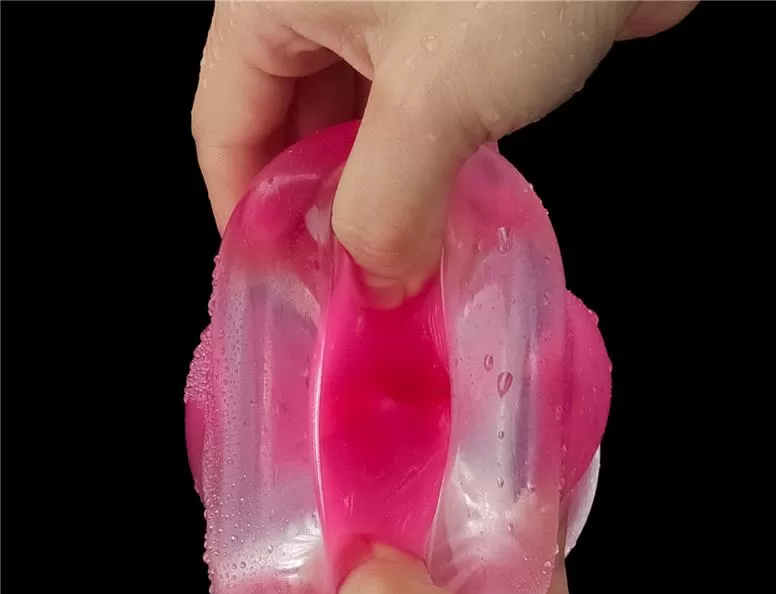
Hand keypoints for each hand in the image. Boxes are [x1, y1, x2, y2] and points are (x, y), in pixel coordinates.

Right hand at [192, 1, 697, 297]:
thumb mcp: (431, 101)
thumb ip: (385, 208)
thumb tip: (375, 283)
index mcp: (276, 1)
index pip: (225, 124)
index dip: (244, 210)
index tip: (276, 278)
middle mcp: (323, 7)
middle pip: (290, 130)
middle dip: (317, 212)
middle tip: (343, 284)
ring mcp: (389, 21)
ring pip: (356, 130)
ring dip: (376, 199)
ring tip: (392, 266)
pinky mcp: (452, 37)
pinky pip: (414, 120)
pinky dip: (421, 173)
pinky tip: (438, 221)